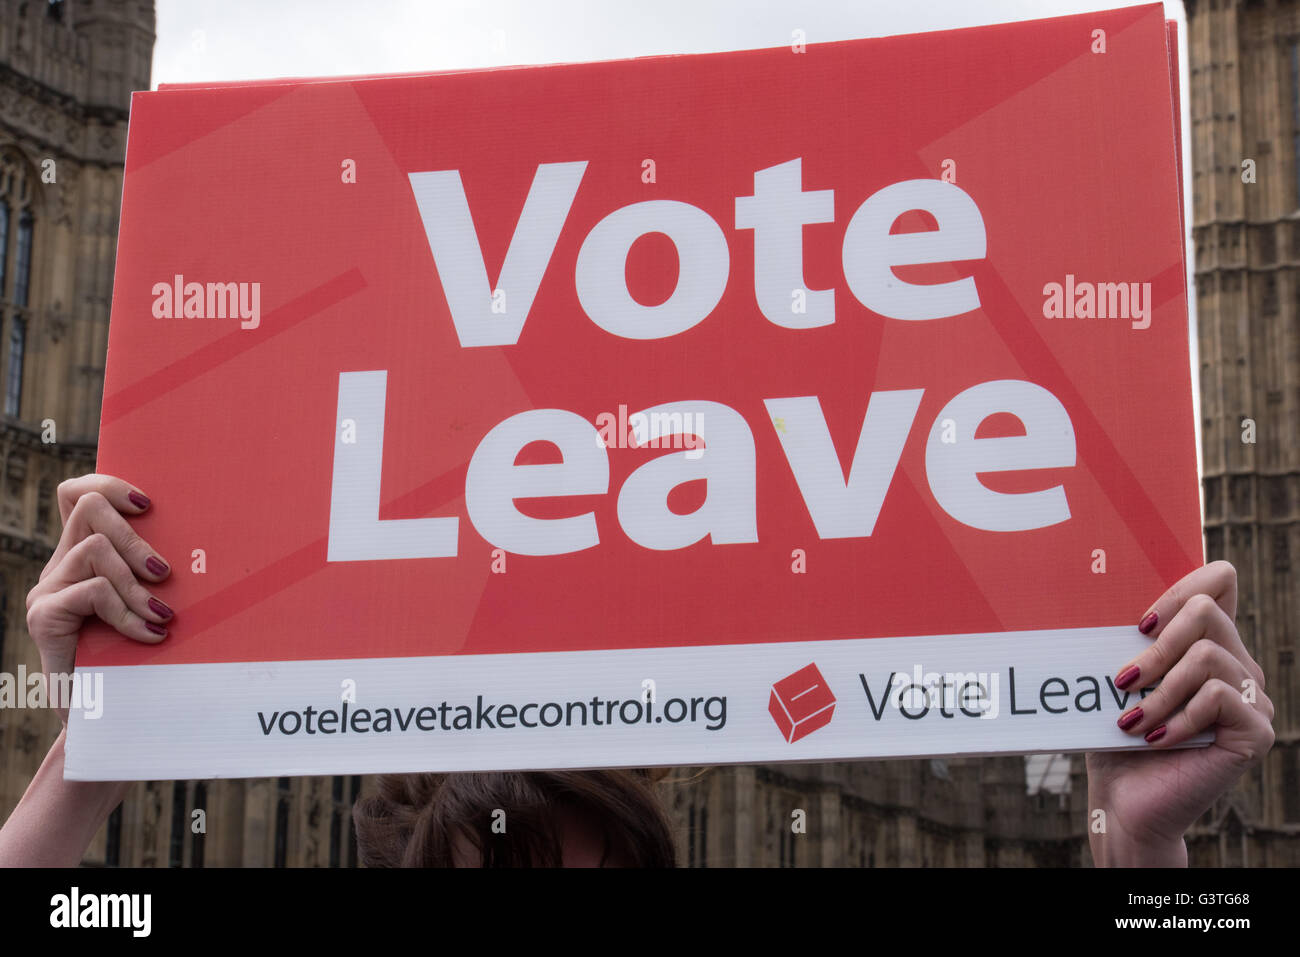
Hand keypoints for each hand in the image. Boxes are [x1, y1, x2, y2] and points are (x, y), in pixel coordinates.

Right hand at [24, 474, 173, 724]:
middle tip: (165, 574)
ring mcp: (47, 591)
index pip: (79, 494)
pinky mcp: (43, 618)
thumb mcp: (155, 607)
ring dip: (136, 582)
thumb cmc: (143, 662)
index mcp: (85, 557)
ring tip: (161, 616)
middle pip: (89, 508)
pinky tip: (149, 636)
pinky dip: (128, 613)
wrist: (106, 723)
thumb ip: (161, 576)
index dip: (110, 483)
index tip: (150, 504)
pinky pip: (93, 592)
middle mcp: (60, 568)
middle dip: (135, 535)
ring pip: (95, 549)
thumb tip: (218, 543)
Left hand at [1085, 561, 1273, 865]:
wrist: (1125, 800)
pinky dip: (1179, 717)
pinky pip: (1218, 696)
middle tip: (1124, 682)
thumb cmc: (1116, 736)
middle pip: (1209, 610)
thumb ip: (1127, 640)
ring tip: (1133, 720)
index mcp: (1209, 644)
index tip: (1140, 624)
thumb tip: (1096, 590)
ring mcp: (1253, 699)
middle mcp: (1238, 665)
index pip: (1220, 580)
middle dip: (1156, 645)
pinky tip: (1157, 739)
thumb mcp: (1118, 679)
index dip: (1180, 587)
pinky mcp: (1256, 732)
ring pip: (1209, 655)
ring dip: (1161, 688)